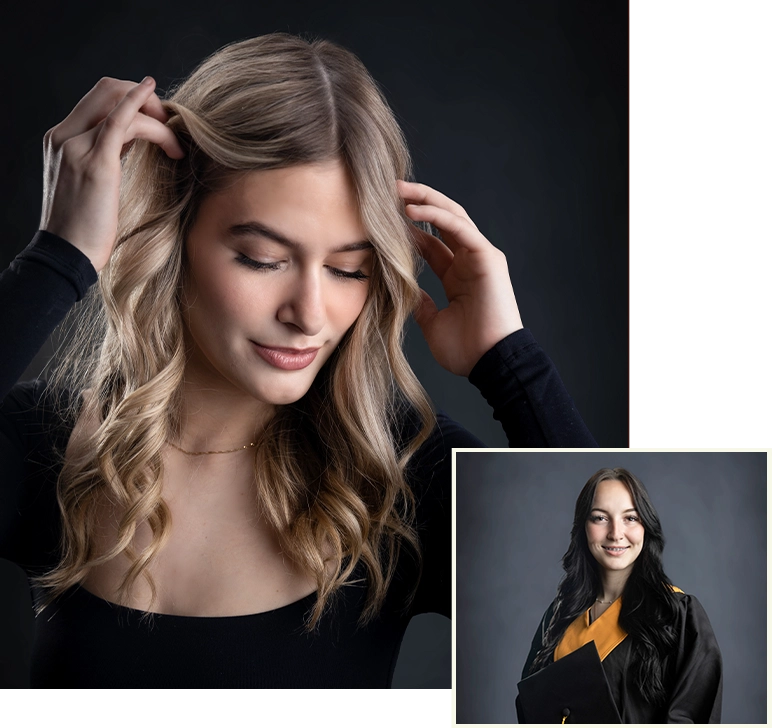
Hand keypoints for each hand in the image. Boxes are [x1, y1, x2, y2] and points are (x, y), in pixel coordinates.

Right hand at [40, 76, 184, 272]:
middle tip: (170, 125)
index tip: (157, 121)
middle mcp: (64, 136)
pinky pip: (121, 119)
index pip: (98, 101)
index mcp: (60, 140)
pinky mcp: (96, 161)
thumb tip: (131, 142)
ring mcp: (77, 145)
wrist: (67, 253)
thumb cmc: (82, 228)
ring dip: (156, 118)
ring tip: (175, 145)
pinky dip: (142, 105)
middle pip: (107, 90)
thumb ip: (104, 157)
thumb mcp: (89, 183)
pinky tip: (159, 102)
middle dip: (145, 99)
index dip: (132, 101)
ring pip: (120, 103)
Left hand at [399, 180, 522, 376]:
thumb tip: (402, 291)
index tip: (380, 218)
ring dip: (424, 200)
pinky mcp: (487, 257)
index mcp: (457, 277)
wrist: (490, 362)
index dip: (407, 228)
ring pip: (451, 216)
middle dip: (416, 203)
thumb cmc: (466, 350)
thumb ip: (419, 303)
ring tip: (396, 190)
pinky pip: (459, 227)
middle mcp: (469, 261)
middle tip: (387, 190)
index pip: (430, 243)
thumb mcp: (432, 323)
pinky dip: (436, 216)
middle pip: (441, 221)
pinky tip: (411, 210)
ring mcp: (480, 257)